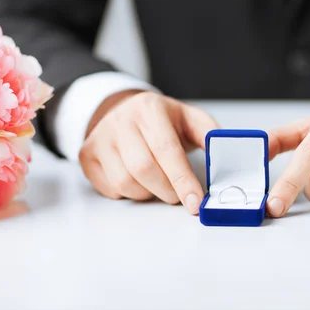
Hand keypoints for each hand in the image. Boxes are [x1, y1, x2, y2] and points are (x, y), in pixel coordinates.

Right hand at [79, 91, 218, 213]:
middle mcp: (120, 120)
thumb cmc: (162, 121)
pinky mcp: (87, 155)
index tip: (195, 201)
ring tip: (158, 184)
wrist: (125, 111)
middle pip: (143, 169)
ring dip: (148, 193)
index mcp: (149, 108)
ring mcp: (100, 137)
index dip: (182, 179)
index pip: (166, 149)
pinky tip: (137, 181)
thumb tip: (223, 153)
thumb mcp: (189, 119)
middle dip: (167, 190)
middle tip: (179, 194)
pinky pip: (109, 188)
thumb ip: (208, 134)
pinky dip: (128, 193)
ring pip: (124, 182)